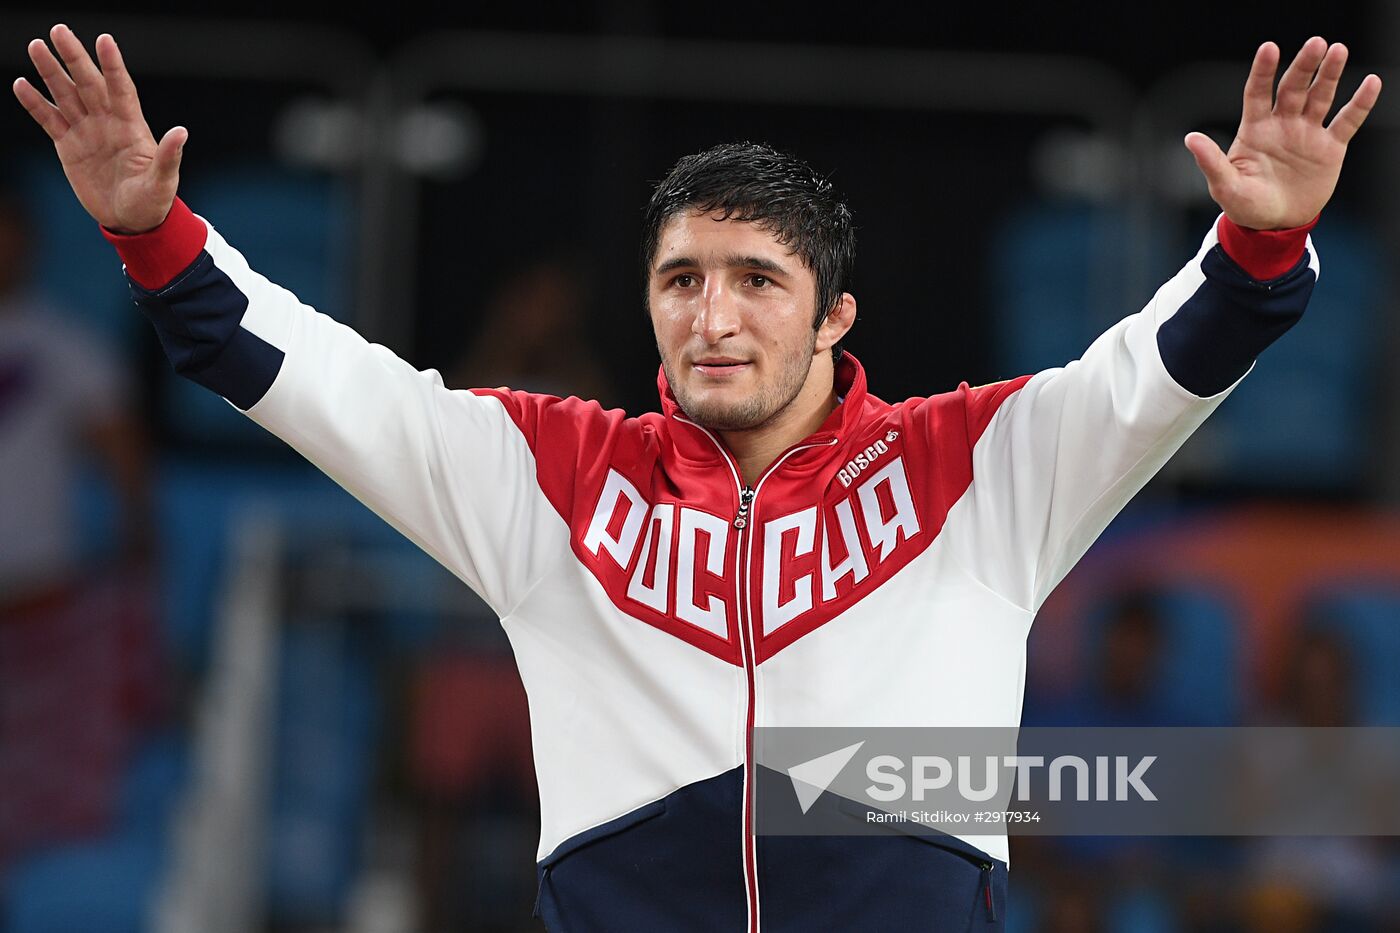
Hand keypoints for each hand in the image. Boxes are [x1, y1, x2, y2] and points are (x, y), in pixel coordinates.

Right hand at [12, 25, 184, 233]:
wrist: (132, 221)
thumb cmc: (153, 201)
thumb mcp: (163, 182)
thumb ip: (168, 157)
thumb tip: (181, 132)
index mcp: (132, 126)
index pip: (121, 88)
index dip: (112, 65)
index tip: (104, 40)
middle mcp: (107, 122)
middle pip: (89, 84)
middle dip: (75, 58)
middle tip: (58, 30)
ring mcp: (87, 132)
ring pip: (66, 95)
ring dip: (51, 72)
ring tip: (37, 47)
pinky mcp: (69, 146)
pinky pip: (49, 120)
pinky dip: (35, 103)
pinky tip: (21, 84)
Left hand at [1185, 38, 1381, 229]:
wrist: (1274, 225)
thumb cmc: (1245, 205)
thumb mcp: (1225, 187)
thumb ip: (1211, 162)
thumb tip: (1190, 138)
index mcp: (1255, 130)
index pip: (1257, 93)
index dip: (1263, 71)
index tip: (1269, 48)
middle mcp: (1282, 124)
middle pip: (1293, 88)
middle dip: (1303, 66)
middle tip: (1316, 44)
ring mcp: (1307, 133)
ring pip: (1320, 96)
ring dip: (1329, 74)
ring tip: (1337, 51)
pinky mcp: (1330, 147)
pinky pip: (1347, 121)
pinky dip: (1359, 103)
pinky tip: (1370, 83)